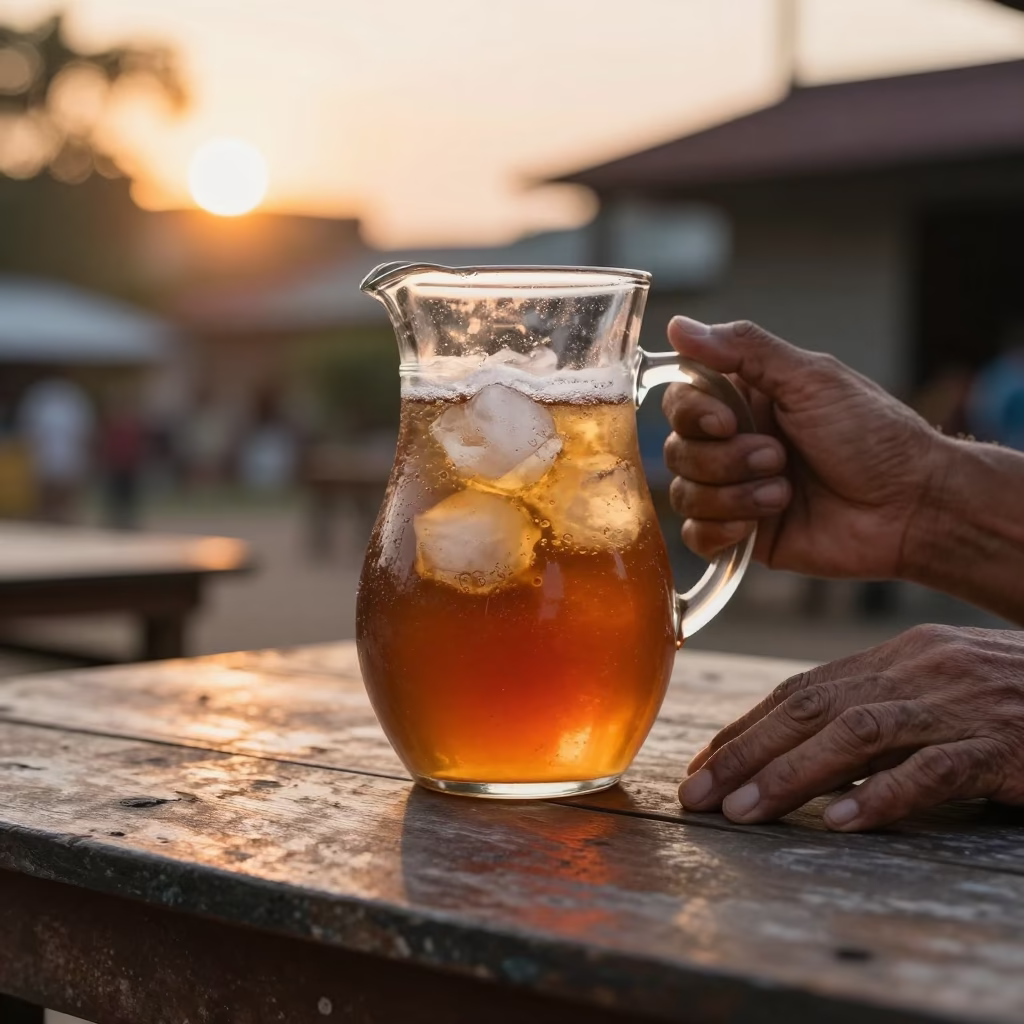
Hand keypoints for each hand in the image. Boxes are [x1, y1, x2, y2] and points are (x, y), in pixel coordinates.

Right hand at [662, 317, 949, 578]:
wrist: (911, 507)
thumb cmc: (874, 436)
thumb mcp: (812, 378)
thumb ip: (743, 349)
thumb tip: (678, 326)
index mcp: (747, 400)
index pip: (681, 400)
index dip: (692, 414)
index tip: (727, 422)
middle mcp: (734, 443)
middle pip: (677, 450)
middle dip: (724, 459)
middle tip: (778, 458)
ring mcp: (735, 490)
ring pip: (684, 493)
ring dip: (733, 494)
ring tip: (783, 493)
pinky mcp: (743, 535)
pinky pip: (695, 536)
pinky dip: (720, 529)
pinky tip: (759, 523)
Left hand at [679, 625, 1023, 830]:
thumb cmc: (1013, 699)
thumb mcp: (936, 693)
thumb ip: (876, 712)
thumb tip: (806, 756)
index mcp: (896, 657)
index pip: (801, 690)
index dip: (746, 728)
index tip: (704, 764)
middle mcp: (918, 670)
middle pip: (812, 709)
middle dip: (746, 753)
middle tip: (698, 794)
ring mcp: (960, 704)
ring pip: (858, 735)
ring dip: (793, 775)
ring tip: (746, 813)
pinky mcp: (1003, 743)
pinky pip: (935, 769)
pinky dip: (884, 796)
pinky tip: (843, 821)